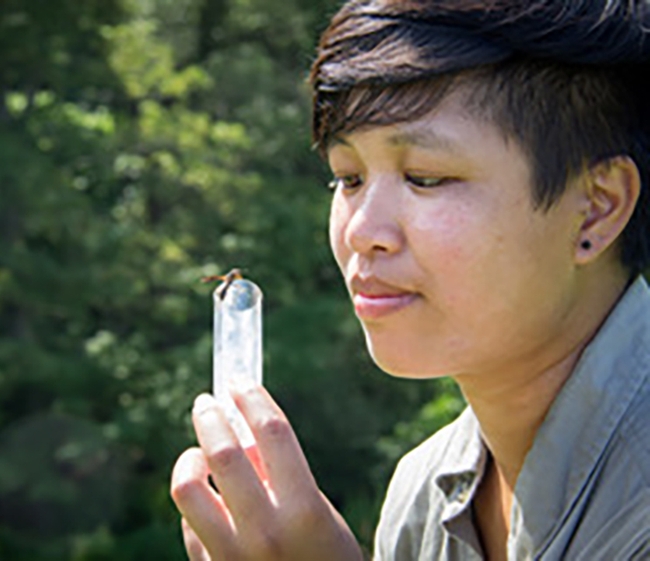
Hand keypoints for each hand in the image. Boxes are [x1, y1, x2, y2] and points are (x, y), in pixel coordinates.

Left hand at [170, 386, 363, 560]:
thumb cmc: (327, 559)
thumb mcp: (318, 512)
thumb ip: (282, 473)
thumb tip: (242, 430)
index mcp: (303, 509)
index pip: (272, 432)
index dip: (253, 398)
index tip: (239, 381)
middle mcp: (264, 531)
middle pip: (223, 452)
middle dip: (210, 416)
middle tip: (207, 402)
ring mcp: (231, 557)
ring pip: (187, 489)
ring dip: (189, 460)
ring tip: (197, 454)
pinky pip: (188, 526)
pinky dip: (195, 505)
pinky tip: (208, 501)